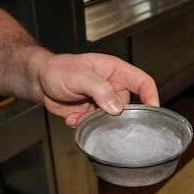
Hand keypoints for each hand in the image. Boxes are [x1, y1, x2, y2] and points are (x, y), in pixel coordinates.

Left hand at [33, 52, 158, 126]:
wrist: (40, 81)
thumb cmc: (58, 69)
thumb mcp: (80, 75)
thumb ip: (100, 89)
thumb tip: (117, 107)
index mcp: (115, 71)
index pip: (143, 82)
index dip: (152, 96)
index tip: (153, 113)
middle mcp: (112, 86)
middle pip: (126, 106)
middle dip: (112, 116)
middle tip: (95, 115)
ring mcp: (102, 101)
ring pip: (110, 119)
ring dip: (94, 121)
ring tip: (77, 115)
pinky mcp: (91, 112)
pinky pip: (95, 124)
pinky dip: (84, 124)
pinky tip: (72, 118)